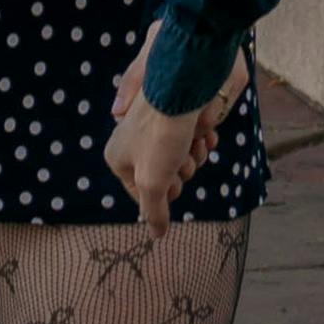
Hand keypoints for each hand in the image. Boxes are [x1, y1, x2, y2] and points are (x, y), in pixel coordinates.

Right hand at [106, 27, 222, 233]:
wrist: (182, 87)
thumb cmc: (162, 135)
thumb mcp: (153, 182)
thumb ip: (154, 212)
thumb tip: (156, 236)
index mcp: (118, 156)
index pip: (143, 194)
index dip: (162, 193)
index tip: (170, 183)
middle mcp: (133, 141)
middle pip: (165, 176)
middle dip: (180, 171)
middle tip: (182, 159)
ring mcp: (154, 127)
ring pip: (181, 158)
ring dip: (194, 156)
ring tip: (194, 143)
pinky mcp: (175, 115)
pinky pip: (190, 138)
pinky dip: (202, 140)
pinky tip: (206, 135)